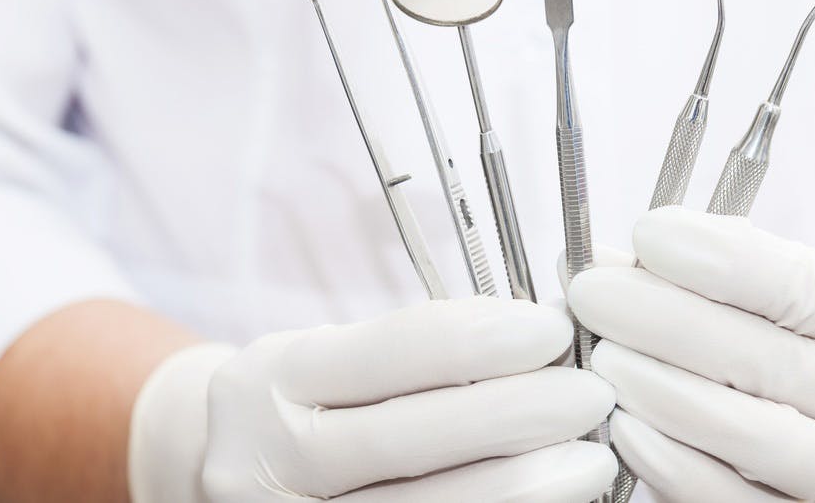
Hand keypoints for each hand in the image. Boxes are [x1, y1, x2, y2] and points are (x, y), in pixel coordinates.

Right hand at [129, 297, 616, 502]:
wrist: (224, 472)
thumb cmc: (307, 403)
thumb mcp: (332, 356)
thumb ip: (418, 352)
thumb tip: (541, 341)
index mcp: (270, 379)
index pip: (388, 352)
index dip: (480, 339)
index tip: (552, 328)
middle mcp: (263, 460)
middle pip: (405, 441)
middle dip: (512, 415)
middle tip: (590, 396)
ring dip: (520, 487)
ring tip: (589, 461)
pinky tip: (546, 502)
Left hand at [567, 207, 814, 501]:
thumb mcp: (804, 278)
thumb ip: (722, 261)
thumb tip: (620, 255)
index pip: (797, 286)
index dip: (717, 261)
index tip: (648, 233)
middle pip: (764, 361)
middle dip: (662, 321)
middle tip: (592, 293)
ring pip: (746, 435)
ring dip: (658, 391)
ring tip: (602, 356)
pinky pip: (726, 498)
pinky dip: (667, 462)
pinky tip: (623, 424)